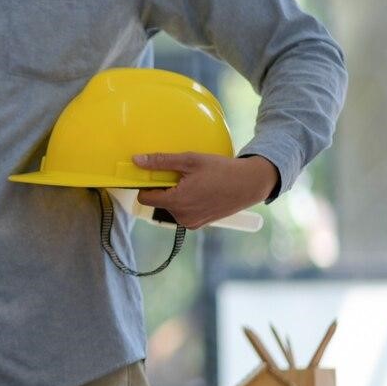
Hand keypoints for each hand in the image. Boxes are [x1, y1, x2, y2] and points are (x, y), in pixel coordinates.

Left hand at [132, 153, 278, 229]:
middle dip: (165, 189)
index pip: (145, 198)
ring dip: (176, 196)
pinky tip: (201, 192)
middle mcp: (181, 217)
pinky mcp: (199, 225)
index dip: (146, 185)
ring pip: (171, 207)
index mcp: (176, 202)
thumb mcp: (190, 161)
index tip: (154, 175)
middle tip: (182, 176)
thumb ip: (161, 161)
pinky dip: (187, 203)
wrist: (249, 184)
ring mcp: (191, 223)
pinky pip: (183, 213)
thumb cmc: (220, 170)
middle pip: (159, 202)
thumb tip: (136, 160)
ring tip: (195, 183)